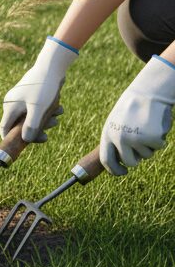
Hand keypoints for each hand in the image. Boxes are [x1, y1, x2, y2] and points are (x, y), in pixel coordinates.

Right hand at [0, 37, 77, 142]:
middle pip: (20, 125)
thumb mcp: (38, 109)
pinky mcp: (29, 96)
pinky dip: (46, 112)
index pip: (4, 128)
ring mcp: (20, 100)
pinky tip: (58, 108)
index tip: (21, 148)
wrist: (51, 66)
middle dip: (36, 129)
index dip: (10, 140)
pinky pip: (36, 110)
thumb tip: (25, 140)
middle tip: (50, 130)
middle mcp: (12, 103)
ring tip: (58, 114)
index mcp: (10, 107)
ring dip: (45, 120)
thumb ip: (31, 126)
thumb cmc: (43, 87)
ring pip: (31, 118)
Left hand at [100, 56, 174, 174]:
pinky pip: (158, 147)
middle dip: (137, 159)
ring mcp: (136, 139)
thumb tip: (117, 161)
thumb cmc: (131, 109)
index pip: (106, 160)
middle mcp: (120, 139)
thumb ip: (115, 140)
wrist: (147, 93)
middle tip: (141, 148)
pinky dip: (159, 139)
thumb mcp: (116, 123)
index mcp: (108, 134)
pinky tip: (155, 126)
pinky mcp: (152, 138)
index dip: (115, 170)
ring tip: (146, 127)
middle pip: (130, 162)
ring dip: (149, 145)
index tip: (123, 172)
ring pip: (146, 155)